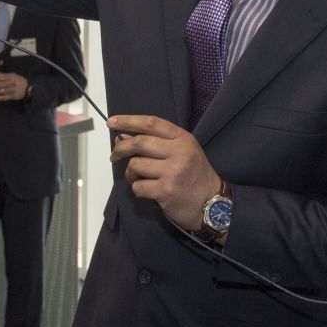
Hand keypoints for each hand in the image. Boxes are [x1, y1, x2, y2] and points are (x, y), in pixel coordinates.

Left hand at [0, 71, 28, 101]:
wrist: (28, 88)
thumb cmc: (19, 81)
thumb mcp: (13, 75)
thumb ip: (5, 75)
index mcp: (12, 77)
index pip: (2, 77)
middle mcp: (13, 83)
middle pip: (2, 84)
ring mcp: (13, 90)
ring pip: (3, 91)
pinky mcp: (13, 96)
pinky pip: (4, 97)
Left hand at [107, 115, 222, 233]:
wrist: (214, 205)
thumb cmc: (195, 176)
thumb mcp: (181, 153)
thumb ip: (156, 143)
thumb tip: (123, 137)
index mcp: (183, 139)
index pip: (151, 123)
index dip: (129, 121)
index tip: (111, 122)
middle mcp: (179, 152)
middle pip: (139, 143)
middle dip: (121, 148)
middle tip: (114, 155)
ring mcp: (173, 172)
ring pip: (135, 165)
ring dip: (130, 173)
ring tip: (137, 178)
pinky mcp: (166, 191)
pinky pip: (138, 186)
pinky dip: (137, 189)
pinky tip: (146, 190)